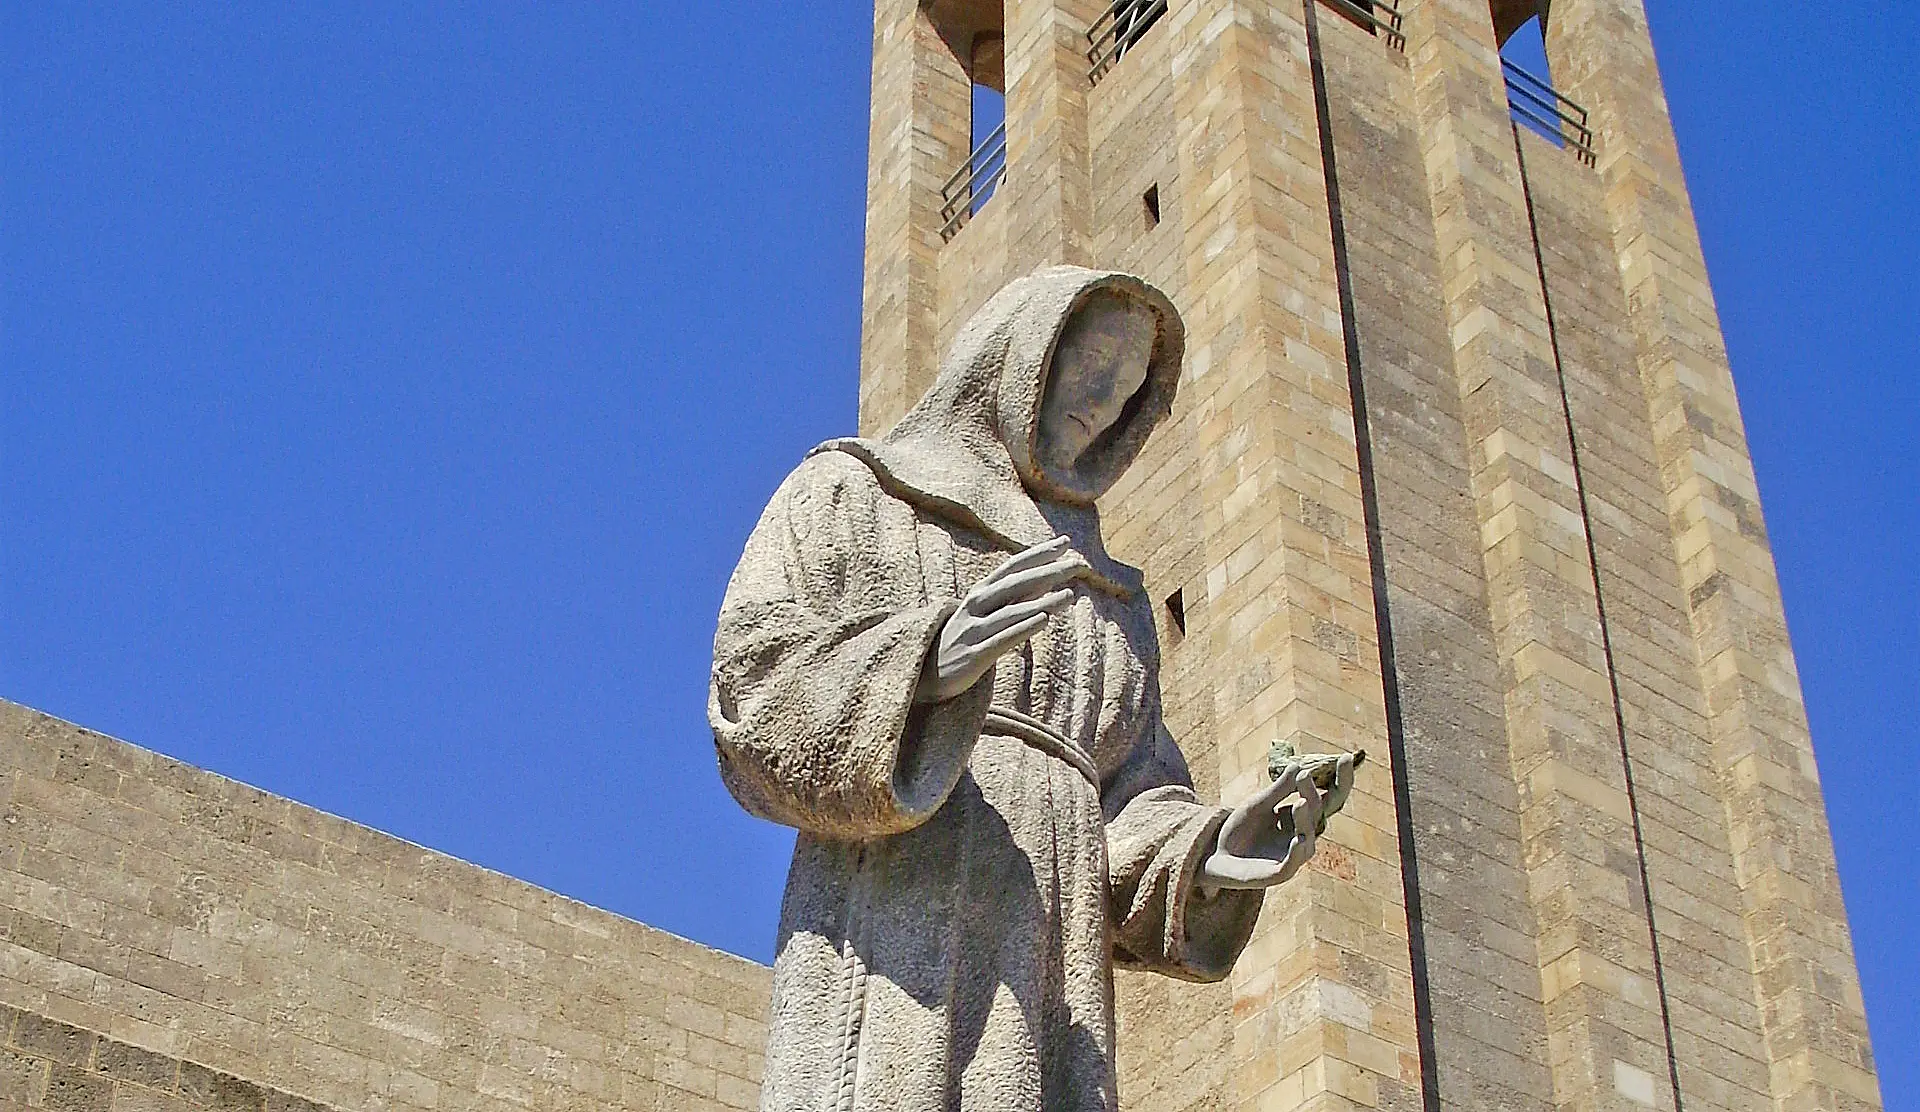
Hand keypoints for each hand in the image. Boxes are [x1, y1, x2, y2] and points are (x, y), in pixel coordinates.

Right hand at [916, 537, 1088, 702]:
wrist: (926, 674)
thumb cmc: (965, 638)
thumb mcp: (987, 612)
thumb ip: (1016, 597)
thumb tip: (1051, 578)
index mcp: (979, 592)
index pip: (1012, 566)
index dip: (1038, 553)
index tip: (1065, 542)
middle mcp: (975, 606)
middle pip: (1015, 584)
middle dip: (1048, 572)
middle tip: (1078, 564)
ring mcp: (973, 630)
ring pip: (1012, 611)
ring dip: (1042, 601)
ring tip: (1070, 594)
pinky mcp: (974, 656)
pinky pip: (1002, 639)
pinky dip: (1023, 628)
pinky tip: (1044, 620)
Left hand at [1198, 754, 1356, 890]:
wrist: (1217, 857)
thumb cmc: (1242, 830)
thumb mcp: (1258, 804)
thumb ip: (1278, 789)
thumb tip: (1299, 765)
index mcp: (1302, 817)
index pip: (1327, 797)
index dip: (1340, 779)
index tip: (1346, 757)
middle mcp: (1304, 835)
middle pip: (1322, 812)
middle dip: (1330, 792)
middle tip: (1329, 772)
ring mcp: (1294, 855)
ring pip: (1307, 835)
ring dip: (1305, 819)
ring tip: (1301, 802)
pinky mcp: (1279, 873)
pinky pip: (1292, 863)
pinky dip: (1297, 851)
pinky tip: (1298, 839)